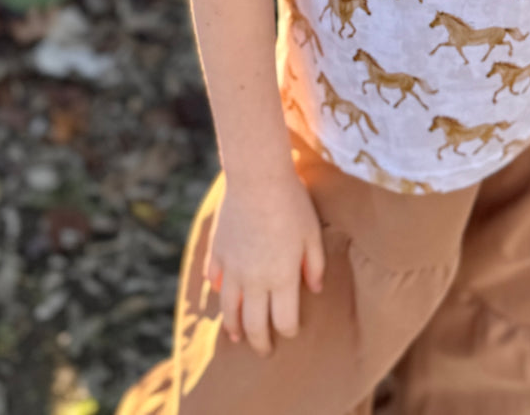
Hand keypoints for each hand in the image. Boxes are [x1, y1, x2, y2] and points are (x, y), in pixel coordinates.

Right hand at [205, 164, 325, 355]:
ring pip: (230, 309)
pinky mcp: (217, 252)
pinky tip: (220, 296)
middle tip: (264, 350)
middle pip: (255, 324)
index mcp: (282, 278)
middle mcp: (255, 280)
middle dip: (260, 342)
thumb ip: (315, 265)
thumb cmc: (292, 203)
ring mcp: (232, 268)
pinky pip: (214, 280)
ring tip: (237, 336)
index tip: (290, 332)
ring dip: (234, 326)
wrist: (257, 177)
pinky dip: (217, 292)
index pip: (284, 320)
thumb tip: (315, 290)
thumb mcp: (313, 233)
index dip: (288, 331)